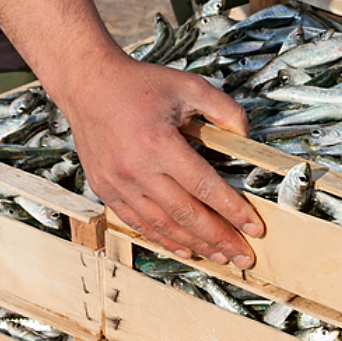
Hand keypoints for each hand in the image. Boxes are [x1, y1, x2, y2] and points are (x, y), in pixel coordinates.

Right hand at [55, 50, 264, 266]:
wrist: (87, 84)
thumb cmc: (139, 84)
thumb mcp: (189, 86)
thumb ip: (224, 111)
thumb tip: (247, 139)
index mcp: (158, 143)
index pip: (204, 186)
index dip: (232, 210)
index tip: (254, 227)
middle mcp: (135, 168)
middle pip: (186, 214)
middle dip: (220, 239)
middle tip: (244, 256)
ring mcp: (117, 182)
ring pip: (162, 225)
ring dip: (195, 245)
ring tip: (222, 257)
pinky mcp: (105, 189)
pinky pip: (138, 222)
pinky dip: (164, 239)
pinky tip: (185, 248)